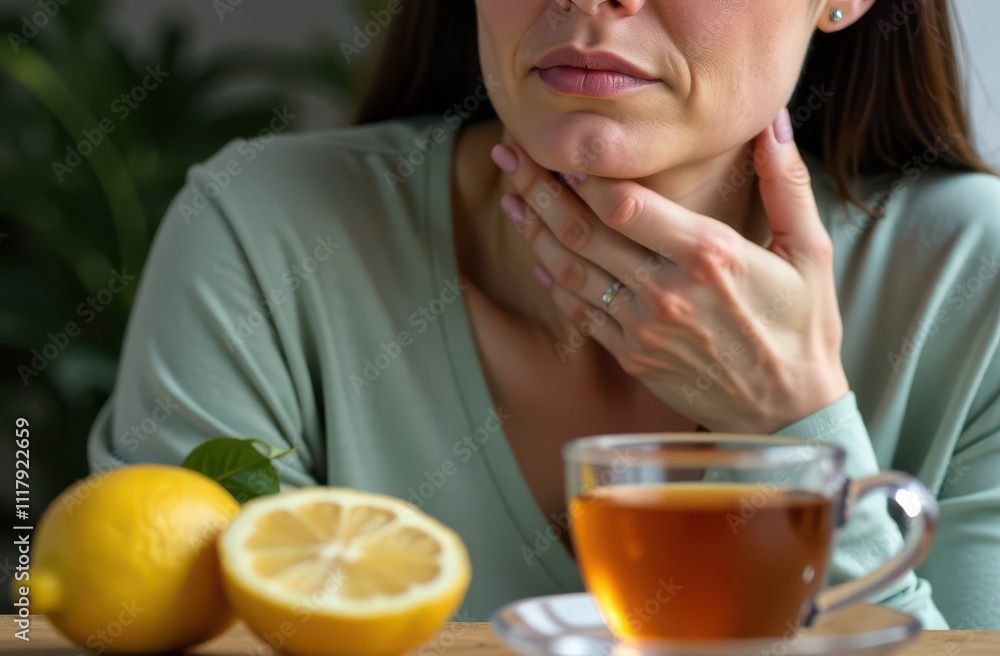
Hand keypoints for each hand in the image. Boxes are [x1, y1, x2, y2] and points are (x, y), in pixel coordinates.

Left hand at [490, 110, 849, 433]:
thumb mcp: (811, 251)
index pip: (625, 203)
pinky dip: (552, 283)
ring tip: (510, 197)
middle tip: (508, 155)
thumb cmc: (802, 327)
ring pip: (570, 270)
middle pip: (582, 230)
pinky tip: (536, 258)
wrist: (789, 412)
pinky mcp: (631, 356)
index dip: (584, 172)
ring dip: (533, 231)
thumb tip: (773, 122)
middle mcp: (667, 291)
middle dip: (538, 187)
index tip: (560, 144)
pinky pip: (579, 312)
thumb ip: (787, 184)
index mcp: (709, 255)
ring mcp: (643, 328)